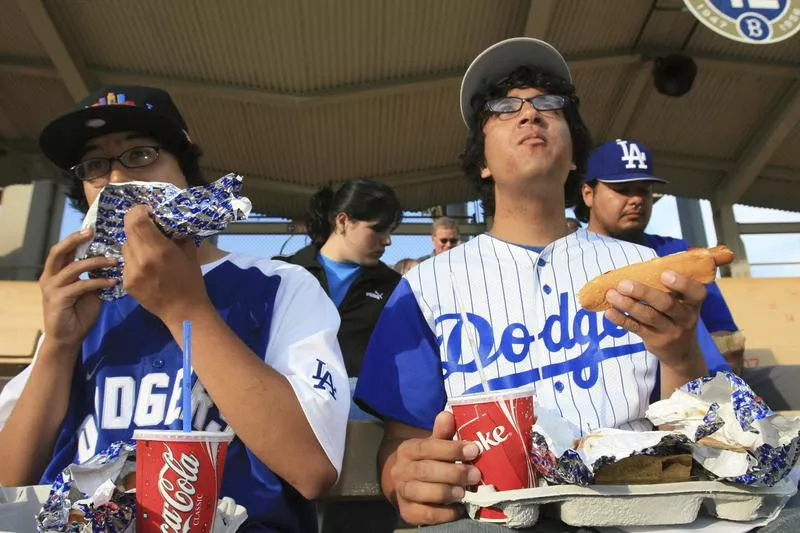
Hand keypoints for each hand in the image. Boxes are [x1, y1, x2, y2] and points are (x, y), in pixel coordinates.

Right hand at [39, 229, 117, 349]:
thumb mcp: (89, 290)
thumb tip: (112, 261)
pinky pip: (81, 285)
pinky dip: (98, 282)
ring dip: (96, 262)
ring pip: (73, 267)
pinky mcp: (58, 299)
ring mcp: (52, 288)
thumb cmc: (79, 312)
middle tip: (92, 232)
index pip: (64, 250)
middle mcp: (50, 277)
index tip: (92, 228)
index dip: (75, 238)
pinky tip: (112, 282)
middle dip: (75, 240)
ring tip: (114, 262)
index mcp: (56, 272)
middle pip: (59, 252)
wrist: (67, 338)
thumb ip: (93, 275)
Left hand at [121, 205, 211, 325]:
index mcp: (159, 250)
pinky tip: (146, 267)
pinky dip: (134, 259)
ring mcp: (130, 272)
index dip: (139, 211)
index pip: (136, 220)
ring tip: (148, 250)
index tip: (148, 213)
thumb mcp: (189, 252)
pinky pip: (126, 261)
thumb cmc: (191, 280)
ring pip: (125, 245)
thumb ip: (175, 234)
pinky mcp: (125, 282)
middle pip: (128, 230)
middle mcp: (141, 259)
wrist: (184, 311)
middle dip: (137, 225)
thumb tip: (165, 219)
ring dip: (135, 242)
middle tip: (148, 227)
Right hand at [391, 412, 480, 524]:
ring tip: (463, 492)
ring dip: (445, 492)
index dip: (450, 449)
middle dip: (452, 473)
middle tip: (474, 475)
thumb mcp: (434, 445)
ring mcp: (402, 492)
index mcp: (408, 450)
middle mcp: (401, 471)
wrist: (404, 482)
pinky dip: (443, 514)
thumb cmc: (427, 460)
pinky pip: (424, 515)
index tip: (474, 450)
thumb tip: (448, 416)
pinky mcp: (408, 512)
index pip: (427, 447)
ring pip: (420, 492)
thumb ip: (442, 433)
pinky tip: (458, 509)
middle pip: (424, 471)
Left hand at [604, 270, 705, 368]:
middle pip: (666, 304)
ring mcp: (670, 331)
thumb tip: (643, 266)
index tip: (664, 274)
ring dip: (628, 304)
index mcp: (693, 303)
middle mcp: (685, 318)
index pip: (696, 293)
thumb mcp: (682, 303)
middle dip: (644, 293)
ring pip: (649, 316)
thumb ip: (669, 288)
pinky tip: (609, 312)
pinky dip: (621, 319)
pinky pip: (636, 328)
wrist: (681, 352)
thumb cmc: (676, 316)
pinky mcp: (655, 340)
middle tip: (624, 284)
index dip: (682, 283)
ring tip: (611, 294)